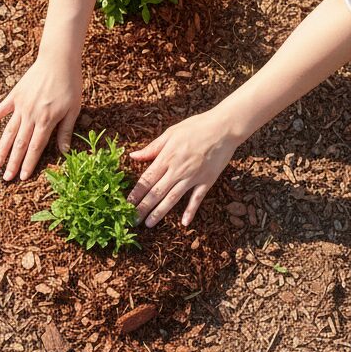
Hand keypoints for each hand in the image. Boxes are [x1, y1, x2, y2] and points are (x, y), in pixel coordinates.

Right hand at [0, 50, 81, 181]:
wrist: (58, 59)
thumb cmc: (70, 83)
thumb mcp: (74, 109)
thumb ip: (65, 131)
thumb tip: (64, 152)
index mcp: (46, 121)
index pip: (35, 148)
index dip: (29, 164)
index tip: (22, 178)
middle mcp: (31, 116)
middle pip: (20, 144)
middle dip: (13, 163)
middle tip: (6, 178)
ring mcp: (21, 106)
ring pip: (9, 132)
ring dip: (2, 149)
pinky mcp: (15, 96)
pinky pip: (1, 110)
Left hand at [128, 110, 243, 226]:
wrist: (225, 127)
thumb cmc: (196, 127)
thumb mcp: (171, 133)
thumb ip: (152, 148)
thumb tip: (133, 156)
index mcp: (167, 157)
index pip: (146, 180)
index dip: (135, 194)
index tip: (126, 205)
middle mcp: (177, 170)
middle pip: (156, 193)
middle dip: (143, 208)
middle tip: (132, 220)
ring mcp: (193, 176)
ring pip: (172, 198)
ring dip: (159, 213)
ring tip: (148, 224)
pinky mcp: (207, 180)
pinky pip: (197, 198)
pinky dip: (191, 211)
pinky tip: (184, 223)